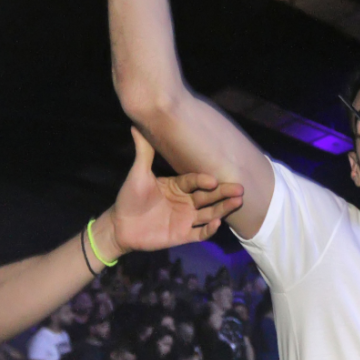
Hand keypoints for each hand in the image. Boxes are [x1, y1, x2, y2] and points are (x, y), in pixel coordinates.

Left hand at [105, 128, 244, 257]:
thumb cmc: (129, 198)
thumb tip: (137, 124)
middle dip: (224, 192)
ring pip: (209, 213)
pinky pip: (200, 233)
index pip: (194, 181)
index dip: (203, 180)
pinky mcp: (182, 235)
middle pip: (208, 196)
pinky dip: (209, 230)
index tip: (212, 179)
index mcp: (178, 186)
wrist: (119, 226)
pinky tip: (217, 223)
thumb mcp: (137, 173)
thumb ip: (144, 152)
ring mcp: (186, 219)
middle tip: (240, 188)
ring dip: (223, 208)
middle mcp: (186, 201)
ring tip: (237, 202)